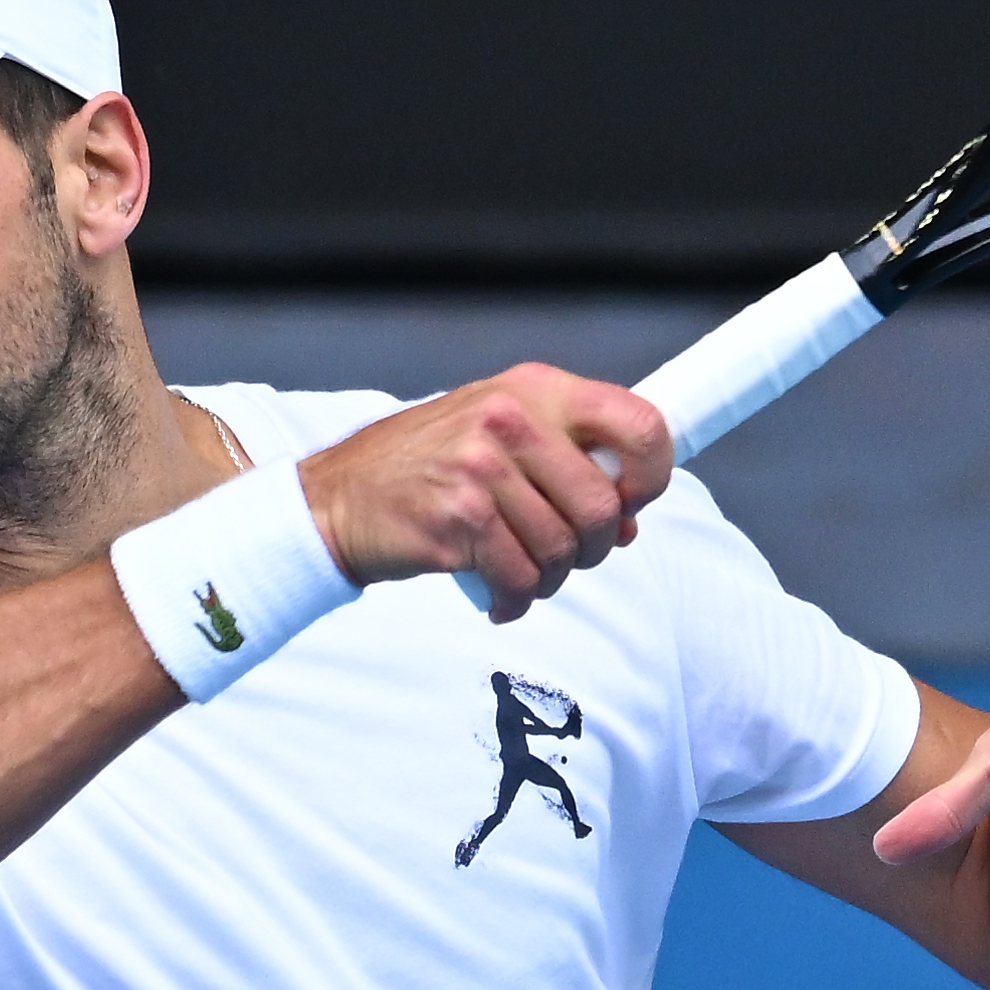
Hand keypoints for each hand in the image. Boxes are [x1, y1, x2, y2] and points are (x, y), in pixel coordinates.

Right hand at [298, 364, 674, 616]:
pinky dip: (517, 600)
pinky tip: (499, 596)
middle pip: (602, 507)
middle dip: (592, 547)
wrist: (339, 497)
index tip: (629, 502)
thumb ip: (566, 462)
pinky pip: (521, 579)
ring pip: (564, 551)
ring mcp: (482, 469)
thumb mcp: (500, 433)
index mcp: (536, 389)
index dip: (651, 475)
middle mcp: (511, 420)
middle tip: (564, 555)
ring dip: (550, 578)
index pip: (641, 425)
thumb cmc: (427, 467)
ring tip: (520, 573)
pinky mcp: (459, 520)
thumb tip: (627, 520)